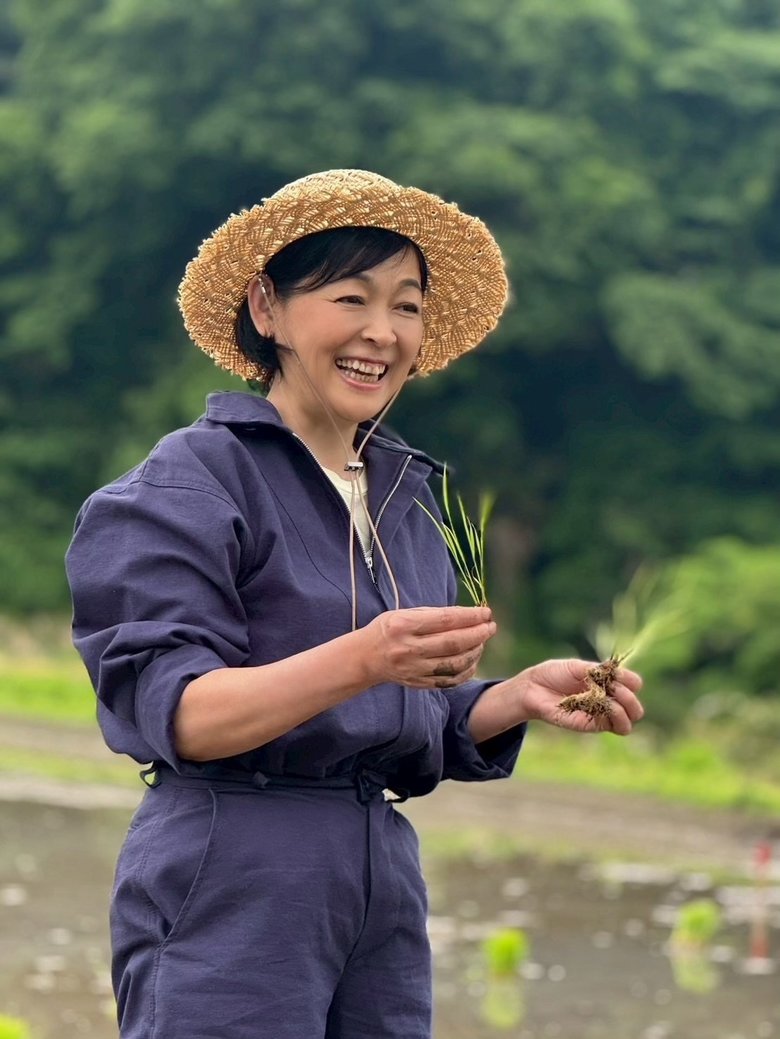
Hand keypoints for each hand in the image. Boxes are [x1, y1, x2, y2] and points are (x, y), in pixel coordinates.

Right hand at [362, 606, 496, 688]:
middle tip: (491, 627)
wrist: (366, 657)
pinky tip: (473, 660)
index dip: (470, 616)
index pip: (445, 620)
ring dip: (475, 652)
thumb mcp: (404, 613)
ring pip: (455, 663)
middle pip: (453, 643)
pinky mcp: (419, 683)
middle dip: (478, 634)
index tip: (486, 613)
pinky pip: (450, 680)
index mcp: (404, 625)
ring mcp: (414, 669)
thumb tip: (469, 615)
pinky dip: (467, 671)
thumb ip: (434, 615)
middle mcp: (409, 649)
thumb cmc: (388, 629)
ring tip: (482, 641)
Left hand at [515, 658, 643, 734]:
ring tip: (611, 697)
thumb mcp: (579, 667)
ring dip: (627, 706)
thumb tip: (620, 674)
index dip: (631, 680)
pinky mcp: (591, 725)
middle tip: (615, 687)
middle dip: (631, 696)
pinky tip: (604, 704)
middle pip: (636, 708)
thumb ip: (599, 671)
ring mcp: (600, 714)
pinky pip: (615, 726)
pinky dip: (615, 714)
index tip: (616, 674)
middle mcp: (607, 700)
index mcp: (606, 683)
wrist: (533, 687)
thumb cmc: (554, 674)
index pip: (634, 685)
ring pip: (630, 720)